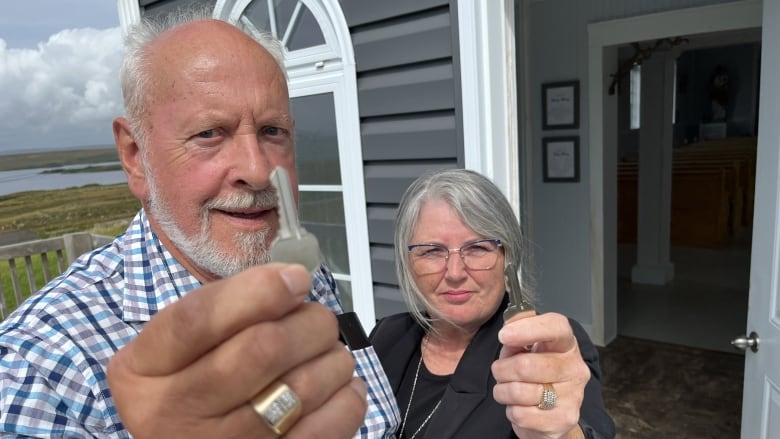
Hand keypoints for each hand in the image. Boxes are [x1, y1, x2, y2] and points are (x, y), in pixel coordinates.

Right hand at [107, 264, 367, 438]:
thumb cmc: (185, 388)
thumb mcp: (174, 349)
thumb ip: (223, 312)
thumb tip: (292, 280)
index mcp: (146, 368)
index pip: (199, 319)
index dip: (258, 291)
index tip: (296, 278)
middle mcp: (175, 411)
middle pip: (263, 349)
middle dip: (310, 323)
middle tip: (319, 321)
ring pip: (301, 387)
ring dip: (333, 359)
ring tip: (329, 355)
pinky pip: (325, 429)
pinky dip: (347, 399)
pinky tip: (340, 388)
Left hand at [491, 312, 588, 438]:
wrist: (552, 413)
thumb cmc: (535, 373)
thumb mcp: (525, 347)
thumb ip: (516, 333)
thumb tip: (508, 330)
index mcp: (566, 344)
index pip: (556, 327)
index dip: (528, 329)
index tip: (504, 335)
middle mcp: (574, 368)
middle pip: (526, 365)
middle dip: (501, 369)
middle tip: (499, 371)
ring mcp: (573, 396)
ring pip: (519, 392)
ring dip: (503, 391)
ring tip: (508, 390)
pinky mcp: (564, 420)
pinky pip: (521, 415)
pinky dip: (512, 411)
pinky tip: (520, 407)